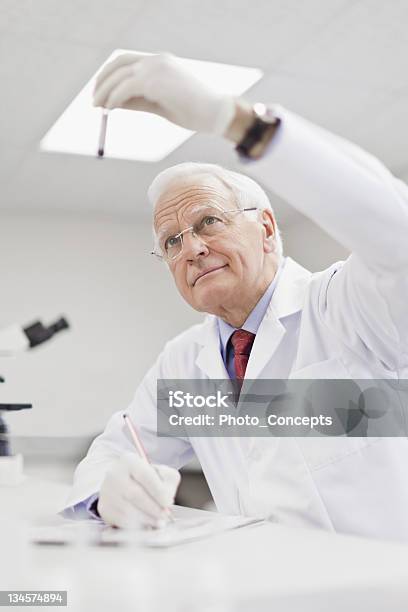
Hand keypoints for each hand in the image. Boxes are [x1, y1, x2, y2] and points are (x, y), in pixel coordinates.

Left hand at [93, 52, 235, 134]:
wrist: (216, 113)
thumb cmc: (194, 112)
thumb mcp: (160, 105)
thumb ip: (138, 101)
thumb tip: (113, 104)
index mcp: (160, 62)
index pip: (126, 62)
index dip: (110, 75)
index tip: (101, 92)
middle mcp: (156, 60)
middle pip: (118, 65)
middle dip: (102, 82)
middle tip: (93, 101)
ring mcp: (156, 68)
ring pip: (119, 76)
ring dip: (104, 92)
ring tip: (97, 107)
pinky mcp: (155, 81)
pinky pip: (125, 88)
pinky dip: (114, 98)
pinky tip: (109, 109)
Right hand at [97, 452, 179, 528]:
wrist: (122, 484)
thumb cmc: (145, 478)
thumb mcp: (160, 471)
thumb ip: (168, 479)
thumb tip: (167, 497)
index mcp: (129, 461)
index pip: (145, 475)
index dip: (158, 490)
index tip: (168, 502)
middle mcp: (115, 474)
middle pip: (135, 494)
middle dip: (153, 508)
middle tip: (165, 515)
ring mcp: (107, 492)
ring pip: (128, 510)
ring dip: (147, 518)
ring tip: (159, 521)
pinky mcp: (105, 509)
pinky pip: (122, 521)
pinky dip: (137, 525)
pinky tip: (147, 524)